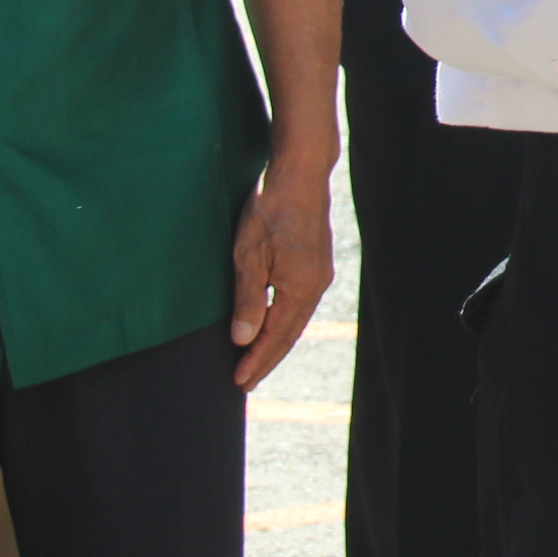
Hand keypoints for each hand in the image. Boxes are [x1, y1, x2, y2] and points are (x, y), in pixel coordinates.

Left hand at [228, 159, 335, 388]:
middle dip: (267, 359)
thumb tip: (243, 339)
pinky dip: (284, 321)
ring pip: (296, 320)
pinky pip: (299, 304)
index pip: (275, 336)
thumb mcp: (249, 254)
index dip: (256, 360)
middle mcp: (316, 285)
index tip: (238, 382)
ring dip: (276, 342)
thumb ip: (248, 298)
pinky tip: (273, 324)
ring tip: (256, 360)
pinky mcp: (316, 263)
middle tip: (245, 382)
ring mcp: (319, 274)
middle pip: (290, 333)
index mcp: (300, 288)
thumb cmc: (270, 210)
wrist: (300, 174)